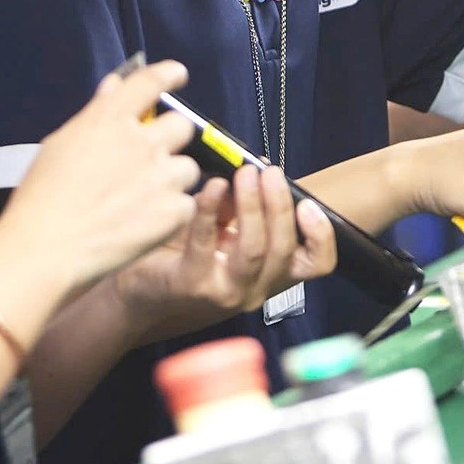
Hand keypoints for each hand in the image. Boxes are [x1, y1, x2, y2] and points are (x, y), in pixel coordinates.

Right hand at [0, 61, 201, 291]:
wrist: (44, 251)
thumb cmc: (40, 199)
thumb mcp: (60, 144)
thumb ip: (95, 113)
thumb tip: (113, 87)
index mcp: (109, 119)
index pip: (151, 81)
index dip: (169, 74)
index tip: (177, 75)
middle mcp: (141, 141)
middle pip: (182, 125)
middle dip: (171, 139)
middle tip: (151, 159)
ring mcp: (160, 176)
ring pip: (188, 168)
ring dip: (172, 179)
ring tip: (142, 200)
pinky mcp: (172, 211)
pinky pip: (187, 204)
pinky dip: (171, 213)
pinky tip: (144, 223)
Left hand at [111, 166, 336, 343]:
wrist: (142, 291)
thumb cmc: (189, 254)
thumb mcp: (227, 231)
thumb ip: (243, 208)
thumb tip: (252, 171)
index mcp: (272, 273)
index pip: (316, 264)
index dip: (321, 236)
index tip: (307, 203)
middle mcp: (256, 289)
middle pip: (284, 249)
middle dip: (279, 204)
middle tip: (268, 172)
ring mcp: (226, 291)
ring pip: (254, 250)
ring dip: (252, 206)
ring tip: (245, 174)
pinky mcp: (194, 284)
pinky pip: (206, 243)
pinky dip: (211, 209)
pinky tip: (211, 187)